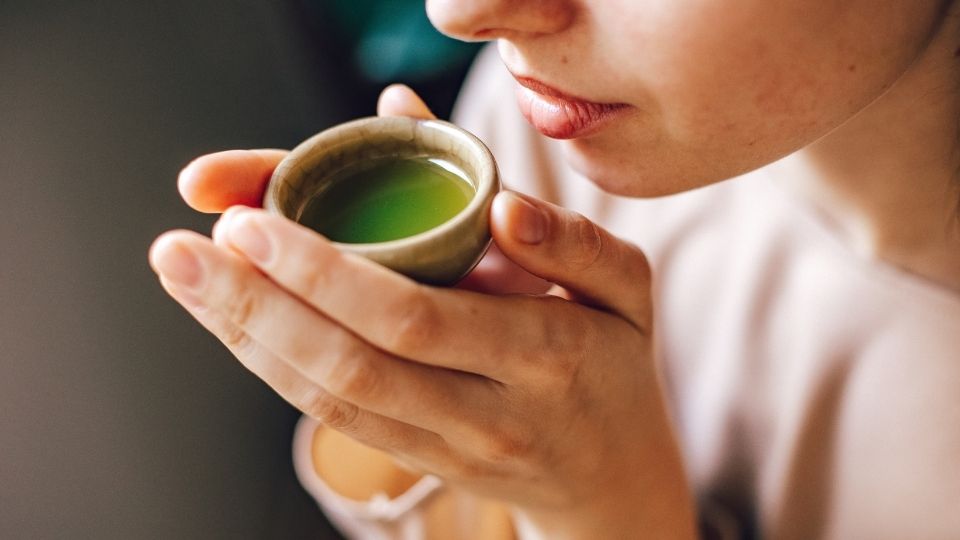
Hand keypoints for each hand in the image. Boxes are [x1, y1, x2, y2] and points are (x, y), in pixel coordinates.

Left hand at [153, 86, 695, 538]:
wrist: (611, 478)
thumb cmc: (615, 364)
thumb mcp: (626, 290)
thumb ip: (570, 237)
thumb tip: (499, 202)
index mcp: (541, 354)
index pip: (415, 317)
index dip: (327, 274)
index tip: (255, 221)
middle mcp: (483, 410)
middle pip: (352, 365)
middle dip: (256, 304)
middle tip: (183, 246)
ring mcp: (444, 445)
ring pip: (328, 399)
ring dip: (246, 336)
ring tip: (183, 276)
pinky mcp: (414, 458)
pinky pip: (332, 418)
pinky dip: (272, 367)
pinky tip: (230, 321)